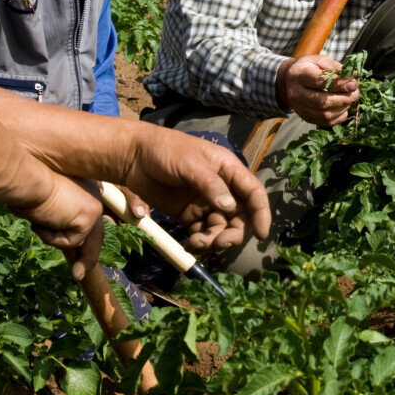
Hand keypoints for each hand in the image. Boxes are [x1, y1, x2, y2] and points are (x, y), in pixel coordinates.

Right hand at [11, 175, 107, 279]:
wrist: (26, 180)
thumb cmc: (26, 190)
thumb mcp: (46, 210)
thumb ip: (59, 222)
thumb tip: (66, 247)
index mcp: (86, 189)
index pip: (91, 221)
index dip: (87, 242)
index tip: (83, 262)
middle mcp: (95, 195)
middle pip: (95, 234)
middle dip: (86, 258)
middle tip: (77, 276)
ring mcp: (94, 207)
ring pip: (78, 239)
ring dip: (54, 237)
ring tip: (39, 220)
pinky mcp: (89, 218)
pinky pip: (70, 241)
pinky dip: (52, 237)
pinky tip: (45, 220)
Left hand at [114, 126, 272, 252]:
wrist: (133, 156)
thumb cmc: (165, 150)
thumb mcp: (189, 162)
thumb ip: (209, 184)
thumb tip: (229, 207)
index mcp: (228, 170)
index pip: (253, 193)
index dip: (261, 213)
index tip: (261, 235)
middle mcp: (221, 189)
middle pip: (239, 217)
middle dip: (233, 233)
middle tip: (218, 243)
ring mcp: (204, 203)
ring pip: (220, 228)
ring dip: (214, 240)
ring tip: (196, 242)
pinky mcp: (188, 215)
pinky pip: (201, 233)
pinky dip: (199, 242)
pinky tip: (189, 244)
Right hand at [277, 54, 358, 126]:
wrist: (290, 80)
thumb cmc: (309, 67)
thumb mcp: (320, 61)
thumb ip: (336, 67)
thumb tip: (354, 76)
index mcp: (299, 74)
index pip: (319, 81)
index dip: (338, 84)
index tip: (353, 84)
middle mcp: (296, 93)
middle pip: (322, 101)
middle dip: (343, 99)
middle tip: (356, 93)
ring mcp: (299, 107)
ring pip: (324, 114)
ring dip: (342, 108)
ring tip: (351, 99)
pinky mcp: (305, 117)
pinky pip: (324, 122)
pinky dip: (338, 117)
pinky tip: (344, 108)